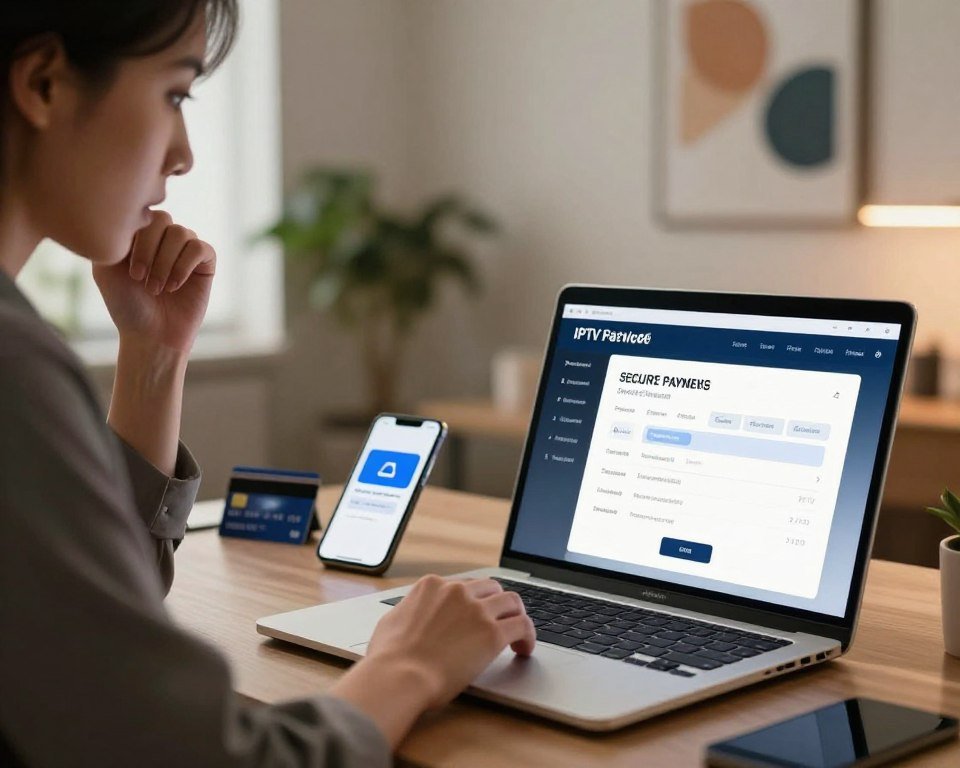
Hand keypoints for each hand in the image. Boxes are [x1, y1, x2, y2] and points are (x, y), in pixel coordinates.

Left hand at [92, 210, 215, 352]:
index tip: (127, 270)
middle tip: (139, 278)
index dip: (135, 238)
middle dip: (149, 249)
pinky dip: (184, 266)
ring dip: (165, 262)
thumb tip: (128, 214)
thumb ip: (112, 238)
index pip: (140, 213)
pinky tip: (174, 286)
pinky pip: (200, 248)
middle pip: (162, 219)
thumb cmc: (126, 305)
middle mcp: (164, 238)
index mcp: (140, 235)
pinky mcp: (206, 263)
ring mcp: (186, 249)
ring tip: (156, 288)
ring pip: (181, 234)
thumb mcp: (105, 269)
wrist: (150, 336)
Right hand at [328, 576, 534, 747]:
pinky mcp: (492, 633)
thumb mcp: (391, 621)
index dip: (473, 601)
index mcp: (432, 586)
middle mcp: (457, 591)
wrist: (399, 676)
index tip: (476, 614)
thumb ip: (408, 611)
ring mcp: (476, 610)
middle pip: (490, 588)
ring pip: (512, 601)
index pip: (463, 585)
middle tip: (500, 621)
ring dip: (516, 615)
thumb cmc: (389, 657)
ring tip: (518, 634)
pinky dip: (528, 635)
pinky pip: (522, 626)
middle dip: (497, 604)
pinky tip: (524, 649)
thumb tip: (410, 614)